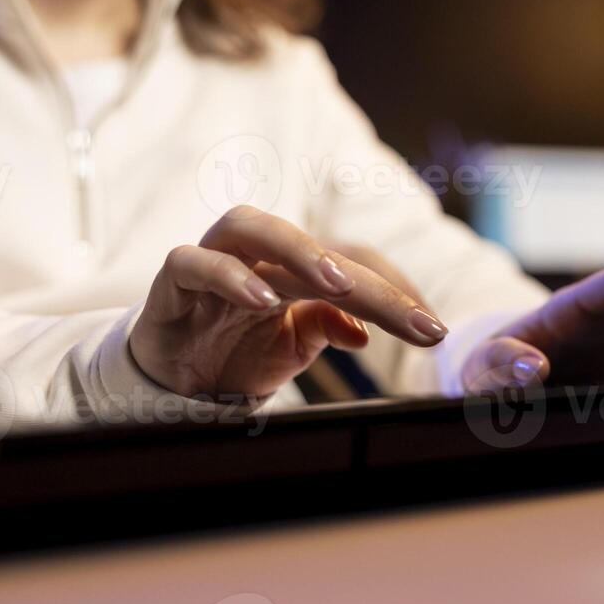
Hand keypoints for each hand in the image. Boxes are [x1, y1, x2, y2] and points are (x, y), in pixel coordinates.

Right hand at [129, 206, 449, 399]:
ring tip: (336, 285)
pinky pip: (193, 262)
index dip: (395, 291)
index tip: (432, 330)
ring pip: (248, 225)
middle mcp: (256, 252)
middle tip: (410, 314)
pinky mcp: (171, 281)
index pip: (352, 264)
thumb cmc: (236, 350)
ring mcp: (212, 259)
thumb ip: (326, 326)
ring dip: (298, 250)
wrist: (171, 378)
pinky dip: (228, 275)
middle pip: (315, 247)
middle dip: (367, 280)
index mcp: (293, 266)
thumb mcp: (292, 346)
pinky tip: (262, 299)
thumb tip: (362, 331)